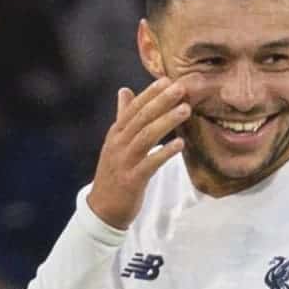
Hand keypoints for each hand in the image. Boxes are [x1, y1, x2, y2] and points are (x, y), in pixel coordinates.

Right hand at [86, 77, 190, 228]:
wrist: (103, 209)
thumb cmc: (114, 173)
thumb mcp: (116, 142)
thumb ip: (123, 116)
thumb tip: (124, 90)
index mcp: (116, 134)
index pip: (133, 108)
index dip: (150, 94)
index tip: (167, 80)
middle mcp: (118, 144)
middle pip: (140, 118)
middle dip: (161, 101)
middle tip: (180, 88)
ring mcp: (124, 162)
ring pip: (145, 137)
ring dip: (166, 122)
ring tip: (185, 110)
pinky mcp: (131, 180)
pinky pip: (150, 163)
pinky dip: (165, 152)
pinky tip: (181, 144)